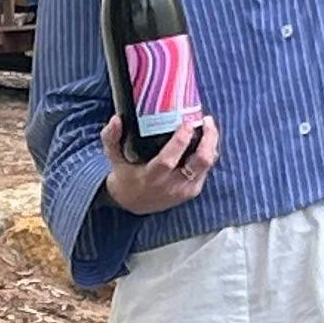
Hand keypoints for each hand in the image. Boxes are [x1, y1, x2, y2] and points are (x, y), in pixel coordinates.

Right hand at [101, 112, 219, 214]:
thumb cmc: (126, 175)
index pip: (169, 160)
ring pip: (207, 164)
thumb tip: (116, 119)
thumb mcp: (114, 157)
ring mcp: (185, 189)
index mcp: (151, 177)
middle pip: (200, 162)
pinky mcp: (193, 190)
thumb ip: (111, 137)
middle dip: (208, 139)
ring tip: (208, 125)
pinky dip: (208, 152)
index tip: (186, 123)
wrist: (134, 203)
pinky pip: (206, 169)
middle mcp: (171, 185)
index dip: (180, 141)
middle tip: (206, 120)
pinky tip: (205, 139)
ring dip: (211, 143)